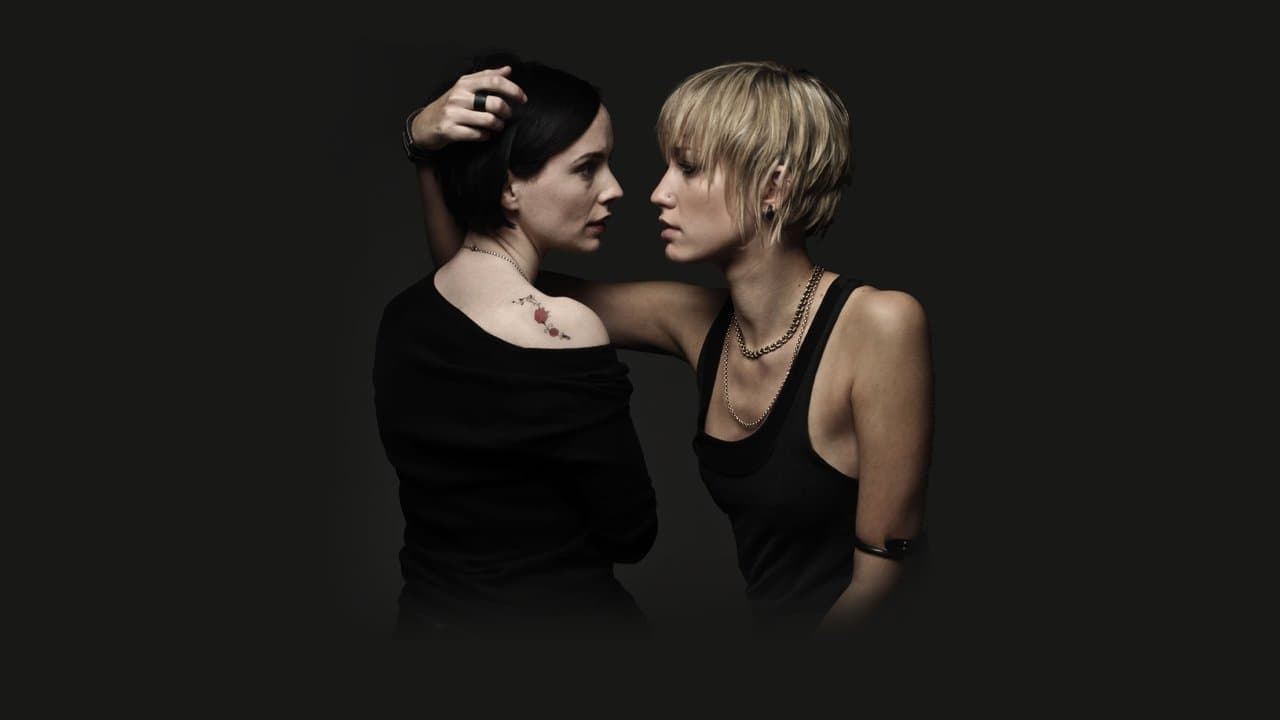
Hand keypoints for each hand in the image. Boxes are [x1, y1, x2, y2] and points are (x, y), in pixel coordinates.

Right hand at [410, 66, 526, 150]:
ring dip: (497, 126)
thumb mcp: (464, 88)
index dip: (513, 89)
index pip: (494, 80)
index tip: (523, 98)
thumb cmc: (449, 106)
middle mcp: (458, 96)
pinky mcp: (450, 130)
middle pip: (495, 103)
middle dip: (506, 112)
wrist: (423, 125)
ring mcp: (453, 113)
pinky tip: (484, 135)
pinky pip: (477, 135)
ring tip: (496, 126)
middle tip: (506, 116)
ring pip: (488, 120)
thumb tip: (508, 69)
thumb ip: (486, 77)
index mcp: (464, 83)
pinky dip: (485, 136)